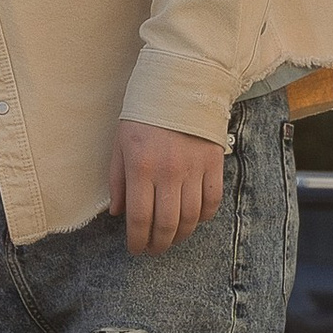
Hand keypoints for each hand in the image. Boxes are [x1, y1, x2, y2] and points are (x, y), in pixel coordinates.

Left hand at [108, 121, 224, 255]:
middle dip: (158, 244)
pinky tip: (193, 219)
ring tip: (171, 238)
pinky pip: (212, 201)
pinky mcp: (214, 164)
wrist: (180, 83)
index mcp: (141, 167)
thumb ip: (118, 180)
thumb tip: (118, 213)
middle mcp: (169, 172)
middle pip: (167, 225)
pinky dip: (203, 217)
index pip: (140, 219)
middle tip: (153, 249)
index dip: (137, 241)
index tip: (135, 249)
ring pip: (191, 218)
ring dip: (180, 235)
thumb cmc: (144, 114)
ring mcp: (194, 169)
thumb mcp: (120, 143)